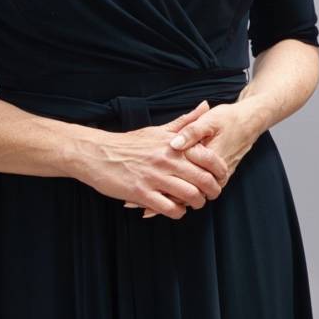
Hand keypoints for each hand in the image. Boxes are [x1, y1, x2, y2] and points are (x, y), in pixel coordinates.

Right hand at [76, 101, 228, 219]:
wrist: (98, 153)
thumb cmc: (130, 143)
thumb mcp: (159, 130)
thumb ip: (185, 122)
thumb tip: (206, 106)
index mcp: (175, 145)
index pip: (210, 159)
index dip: (221, 172)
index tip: (221, 177)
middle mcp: (168, 160)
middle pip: (204, 180)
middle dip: (213, 191)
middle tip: (211, 195)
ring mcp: (155, 177)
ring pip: (190, 196)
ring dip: (197, 203)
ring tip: (195, 203)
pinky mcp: (142, 193)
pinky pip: (169, 208)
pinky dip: (177, 212)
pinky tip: (175, 209)